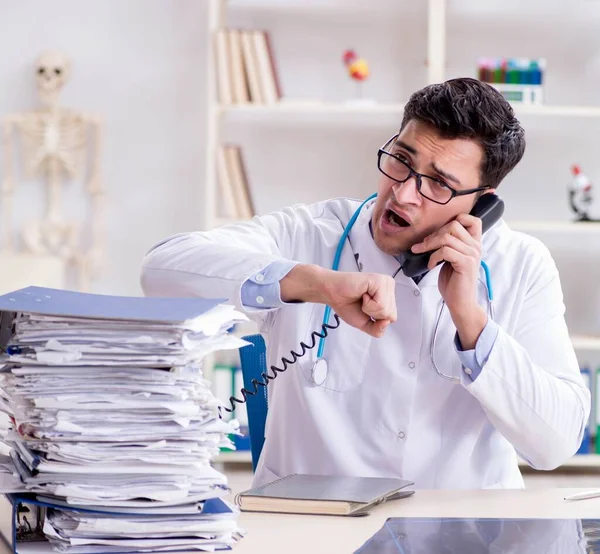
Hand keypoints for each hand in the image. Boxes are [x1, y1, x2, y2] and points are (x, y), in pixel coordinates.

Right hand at [280, 264, 396, 337]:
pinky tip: (362, 294)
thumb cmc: (347, 304)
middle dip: (373, 314)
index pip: (392, 318)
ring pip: (386, 310)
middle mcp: (390, 287)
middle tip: (362, 303)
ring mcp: (386, 282)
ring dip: (369, 309)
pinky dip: (368, 304)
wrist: (332, 294)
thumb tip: (386, 321)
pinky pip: (380, 304)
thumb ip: (378, 330)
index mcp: (389, 296)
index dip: (375, 319)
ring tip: (361, 297)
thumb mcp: (366, 324)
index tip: (364, 308)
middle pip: (390, 315)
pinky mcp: (380, 281)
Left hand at [411, 214, 486, 346]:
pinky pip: (445, 251)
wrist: (460, 302)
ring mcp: (472, 254)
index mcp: (474, 243)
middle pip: (453, 225)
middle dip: (434, 234)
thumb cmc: (454, 282)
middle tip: (423, 246)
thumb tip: (432, 234)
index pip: (472, 219)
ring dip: (429, 244)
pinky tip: (431, 265)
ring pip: (447, 237)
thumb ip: (449, 245)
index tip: (439, 232)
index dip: (454, 220)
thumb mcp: (451, 259)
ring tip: (422, 253)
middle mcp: (476, 246)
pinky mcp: (466, 263)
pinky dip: (433, 257)